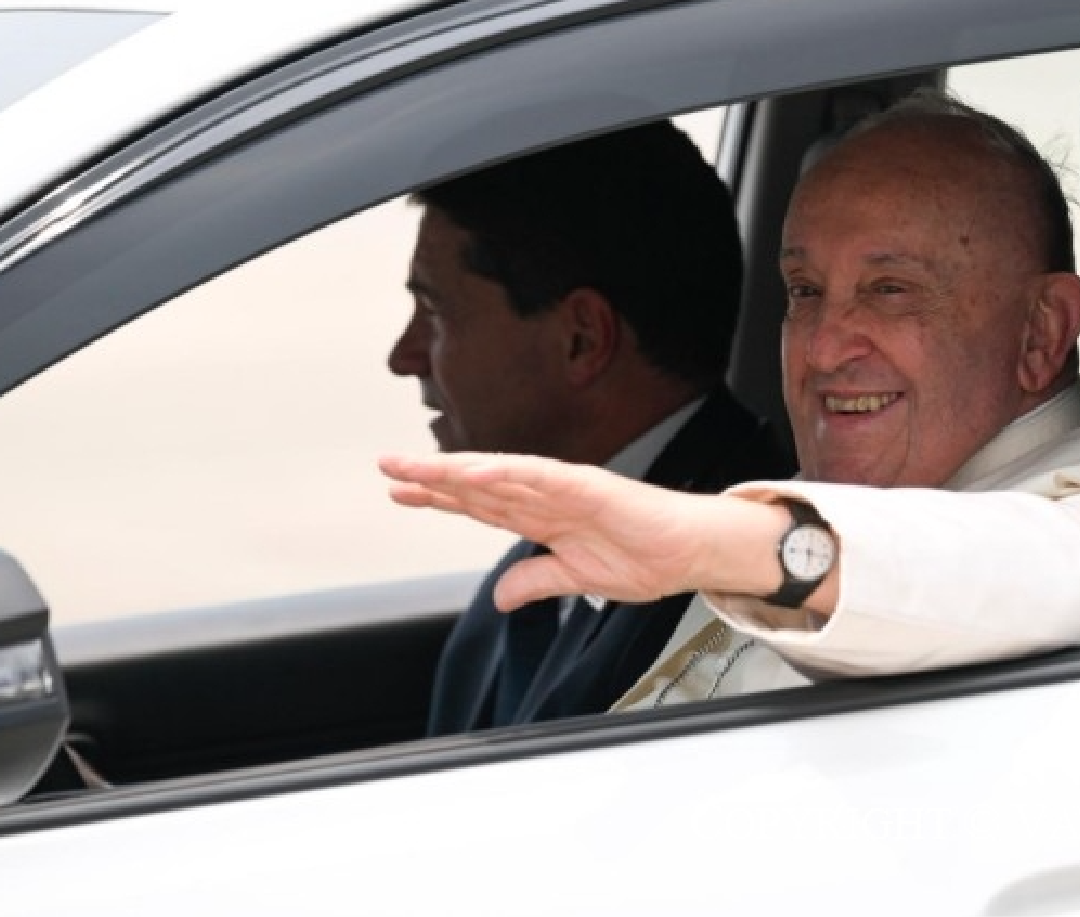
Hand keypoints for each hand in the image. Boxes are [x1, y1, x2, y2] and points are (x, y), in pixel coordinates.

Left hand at [380, 453, 728, 610]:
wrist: (691, 554)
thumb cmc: (646, 557)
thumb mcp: (575, 580)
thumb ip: (535, 581)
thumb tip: (500, 597)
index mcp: (544, 516)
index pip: (480, 505)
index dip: (439, 499)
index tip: (401, 494)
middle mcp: (547, 495)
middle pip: (478, 485)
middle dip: (432, 478)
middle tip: (388, 467)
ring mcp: (564, 487)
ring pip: (497, 475)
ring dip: (454, 471)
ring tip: (413, 467)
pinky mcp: (586, 485)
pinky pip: (536, 476)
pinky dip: (502, 473)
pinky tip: (470, 473)